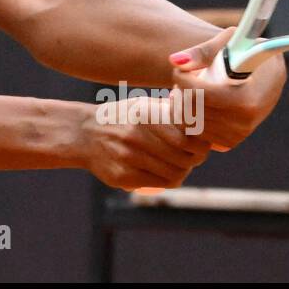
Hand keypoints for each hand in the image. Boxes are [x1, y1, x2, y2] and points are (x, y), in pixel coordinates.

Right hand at [80, 95, 211, 190]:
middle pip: (183, 160)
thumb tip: (204, 121)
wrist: (84, 134)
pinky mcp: (123, 177)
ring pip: (174, 175)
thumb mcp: (143, 105)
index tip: (201, 144)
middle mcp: (136, 136)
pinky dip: (167, 180)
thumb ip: (170, 111)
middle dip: (194, 160)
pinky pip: (158, 184)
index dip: (201, 146)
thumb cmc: (121, 118)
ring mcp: (128, 158)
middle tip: (193, 157)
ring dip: (182, 172)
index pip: (188, 140)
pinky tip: (165, 172)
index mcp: (144, 115)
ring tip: (180, 165)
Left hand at [167, 27, 286, 152]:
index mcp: (246, 99)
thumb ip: (203, 52)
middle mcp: (243, 122)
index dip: (182, 78)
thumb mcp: (230, 42)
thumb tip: (175, 61)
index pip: (198, 94)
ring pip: (190, 124)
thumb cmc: (247, 52)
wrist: (270, 75)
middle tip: (183, 78)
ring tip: (188, 90)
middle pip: (191, 110)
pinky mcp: (230, 141)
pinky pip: (196, 135)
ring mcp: (237, 135)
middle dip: (180, 91)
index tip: (181, 68)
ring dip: (182, 105)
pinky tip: (193, 104)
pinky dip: (189, 120)